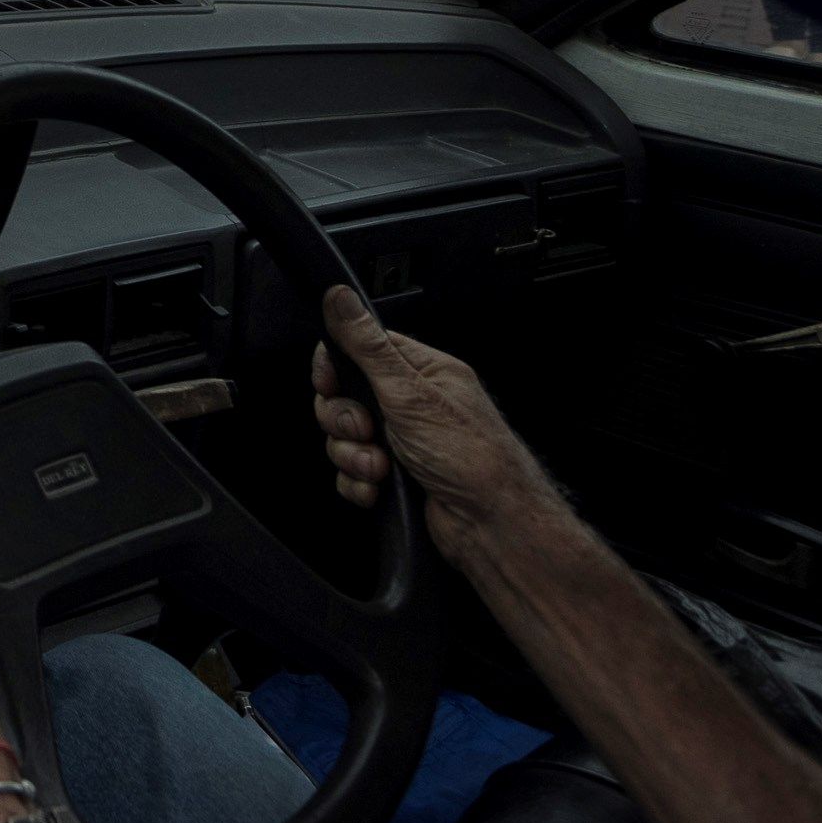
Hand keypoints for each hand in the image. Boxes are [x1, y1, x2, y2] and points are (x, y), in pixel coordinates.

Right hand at [313, 285, 557, 560]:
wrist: (490, 525)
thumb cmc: (470, 456)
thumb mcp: (410, 392)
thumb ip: (367, 346)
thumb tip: (340, 297)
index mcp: (423, 373)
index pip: (362, 350)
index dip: (337, 367)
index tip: (331, 383)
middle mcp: (412, 405)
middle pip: (344, 397)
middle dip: (344, 419)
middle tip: (366, 429)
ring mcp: (402, 442)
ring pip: (344, 438)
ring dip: (352, 455)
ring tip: (380, 467)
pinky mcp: (394, 477)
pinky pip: (351, 473)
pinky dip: (358, 483)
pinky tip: (379, 489)